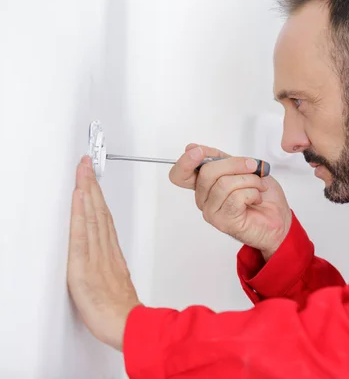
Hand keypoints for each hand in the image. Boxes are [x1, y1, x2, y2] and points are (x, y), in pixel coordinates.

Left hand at [67, 155, 141, 350]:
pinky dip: (81, 213)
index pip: (103, 218)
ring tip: (83, 172)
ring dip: (86, 191)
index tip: (94, 177)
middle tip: (87, 163)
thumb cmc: (122, 311)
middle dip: (91, 185)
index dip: (98, 196)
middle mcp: (104, 251)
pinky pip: (82, 234)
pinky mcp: (83, 266)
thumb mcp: (120, 284)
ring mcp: (94, 256)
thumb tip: (110, 257)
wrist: (126, 326)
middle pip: (98, 211)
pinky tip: (80, 197)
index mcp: (111, 254)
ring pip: (91, 217)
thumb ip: (114, 267)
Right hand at [169, 144, 291, 259]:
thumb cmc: (263, 195)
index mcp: (205, 184)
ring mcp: (212, 211)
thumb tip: (195, 147)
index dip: (185, 161)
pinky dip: (252, 193)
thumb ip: (221, 158)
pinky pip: (236, 197)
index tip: (198, 151)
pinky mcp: (224, 221)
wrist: (279, 218)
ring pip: (224, 183)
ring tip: (259, 186)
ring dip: (249, 180)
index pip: (179, 175)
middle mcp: (204, 198)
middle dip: (235, 164)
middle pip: (207, 172)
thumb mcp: (242, 167)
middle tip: (253, 167)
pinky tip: (256, 199)